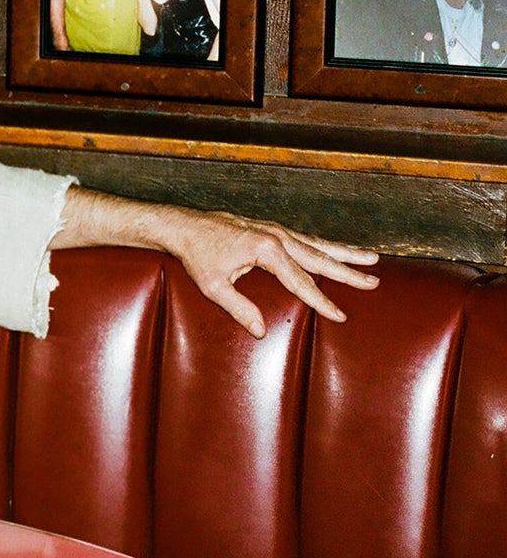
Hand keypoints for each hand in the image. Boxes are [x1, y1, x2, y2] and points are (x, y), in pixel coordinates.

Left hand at [55, 189, 379, 338]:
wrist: (184, 226)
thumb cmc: (196, 256)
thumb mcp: (213, 285)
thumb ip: (238, 308)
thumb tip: (261, 331)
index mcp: (265, 249)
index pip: (301, 281)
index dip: (322, 301)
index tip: (342, 315)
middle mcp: (276, 236)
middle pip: (319, 258)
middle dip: (348, 272)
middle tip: (374, 283)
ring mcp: (276, 229)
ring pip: (318, 244)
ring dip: (345, 253)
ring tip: (372, 260)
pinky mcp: (272, 228)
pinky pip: (305, 239)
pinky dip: (325, 245)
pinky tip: (338, 251)